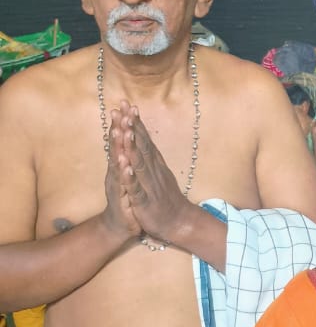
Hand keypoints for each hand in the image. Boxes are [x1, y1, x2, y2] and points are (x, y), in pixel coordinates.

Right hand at [102, 110, 141, 240]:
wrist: (121, 226)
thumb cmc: (127, 198)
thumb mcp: (130, 176)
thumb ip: (128, 157)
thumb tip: (129, 136)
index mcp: (121, 165)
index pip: (122, 141)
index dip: (123, 123)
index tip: (126, 105)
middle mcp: (117, 173)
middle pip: (117, 148)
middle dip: (118, 129)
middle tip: (119, 110)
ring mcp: (119, 186)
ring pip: (119, 164)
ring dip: (119, 148)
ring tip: (120, 131)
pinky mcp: (124, 200)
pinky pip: (124, 186)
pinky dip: (125, 175)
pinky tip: (124, 165)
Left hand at [113, 103, 194, 243]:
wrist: (180, 223)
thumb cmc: (166, 199)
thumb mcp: (159, 174)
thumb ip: (152, 157)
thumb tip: (145, 140)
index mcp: (155, 164)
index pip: (144, 139)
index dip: (135, 122)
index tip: (127, 104)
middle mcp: (153, 170)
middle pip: (142, 145)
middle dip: (132, 126)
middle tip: (124, 107)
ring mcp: (150, 185)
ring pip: (140, 163)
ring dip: (132, 146)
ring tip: (125, 129)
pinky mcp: (145, 201)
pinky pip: (137, 187)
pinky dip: (131, 176)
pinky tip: (125, 166)